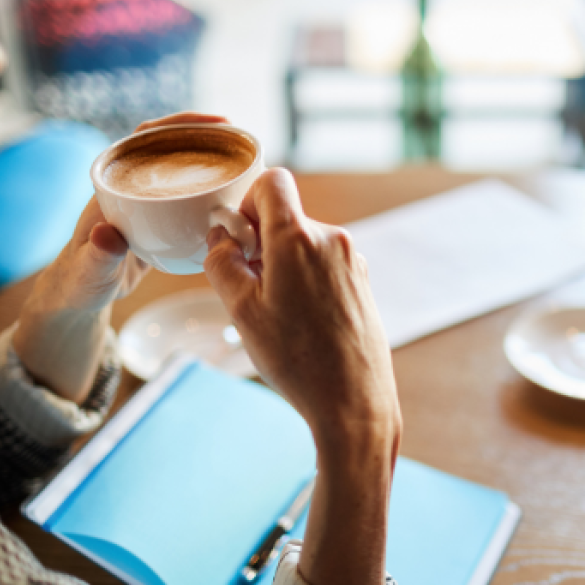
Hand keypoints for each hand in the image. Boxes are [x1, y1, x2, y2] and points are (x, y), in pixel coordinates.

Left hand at [15, 113, 227, 401]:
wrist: (80, 296)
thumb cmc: (79, 282)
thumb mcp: (90, 271)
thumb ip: (99, 255)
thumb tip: (107, 235)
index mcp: (112, 185)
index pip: (146, 137)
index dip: (179, 124)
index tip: (212, 124)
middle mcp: (131, 185)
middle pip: (171, 146)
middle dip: (206, 137)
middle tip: (240, 140)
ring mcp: (147, 201)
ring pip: (182, 168)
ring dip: (211, 160)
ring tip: (244, 163)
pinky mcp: (160, 219)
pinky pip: (187, 193)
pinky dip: (210, 189)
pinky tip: (233, 195)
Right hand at [204, 167, 399, 584]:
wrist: (354, 401)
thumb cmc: (296, 360)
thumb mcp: (241, 311)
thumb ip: (223, 262)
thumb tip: (222, 237)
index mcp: (299, 238)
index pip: (273, 182)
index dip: (248, 203)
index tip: (240, 241)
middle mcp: (331, 240)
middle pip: (287, 217)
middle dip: (261, 243)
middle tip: (249, 290)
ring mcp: (352, 261)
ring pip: (304, 244)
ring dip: (283, 266)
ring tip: (277, 315)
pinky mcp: (362, 283)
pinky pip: (323, 266)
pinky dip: (305, 282)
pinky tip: (302, 324)